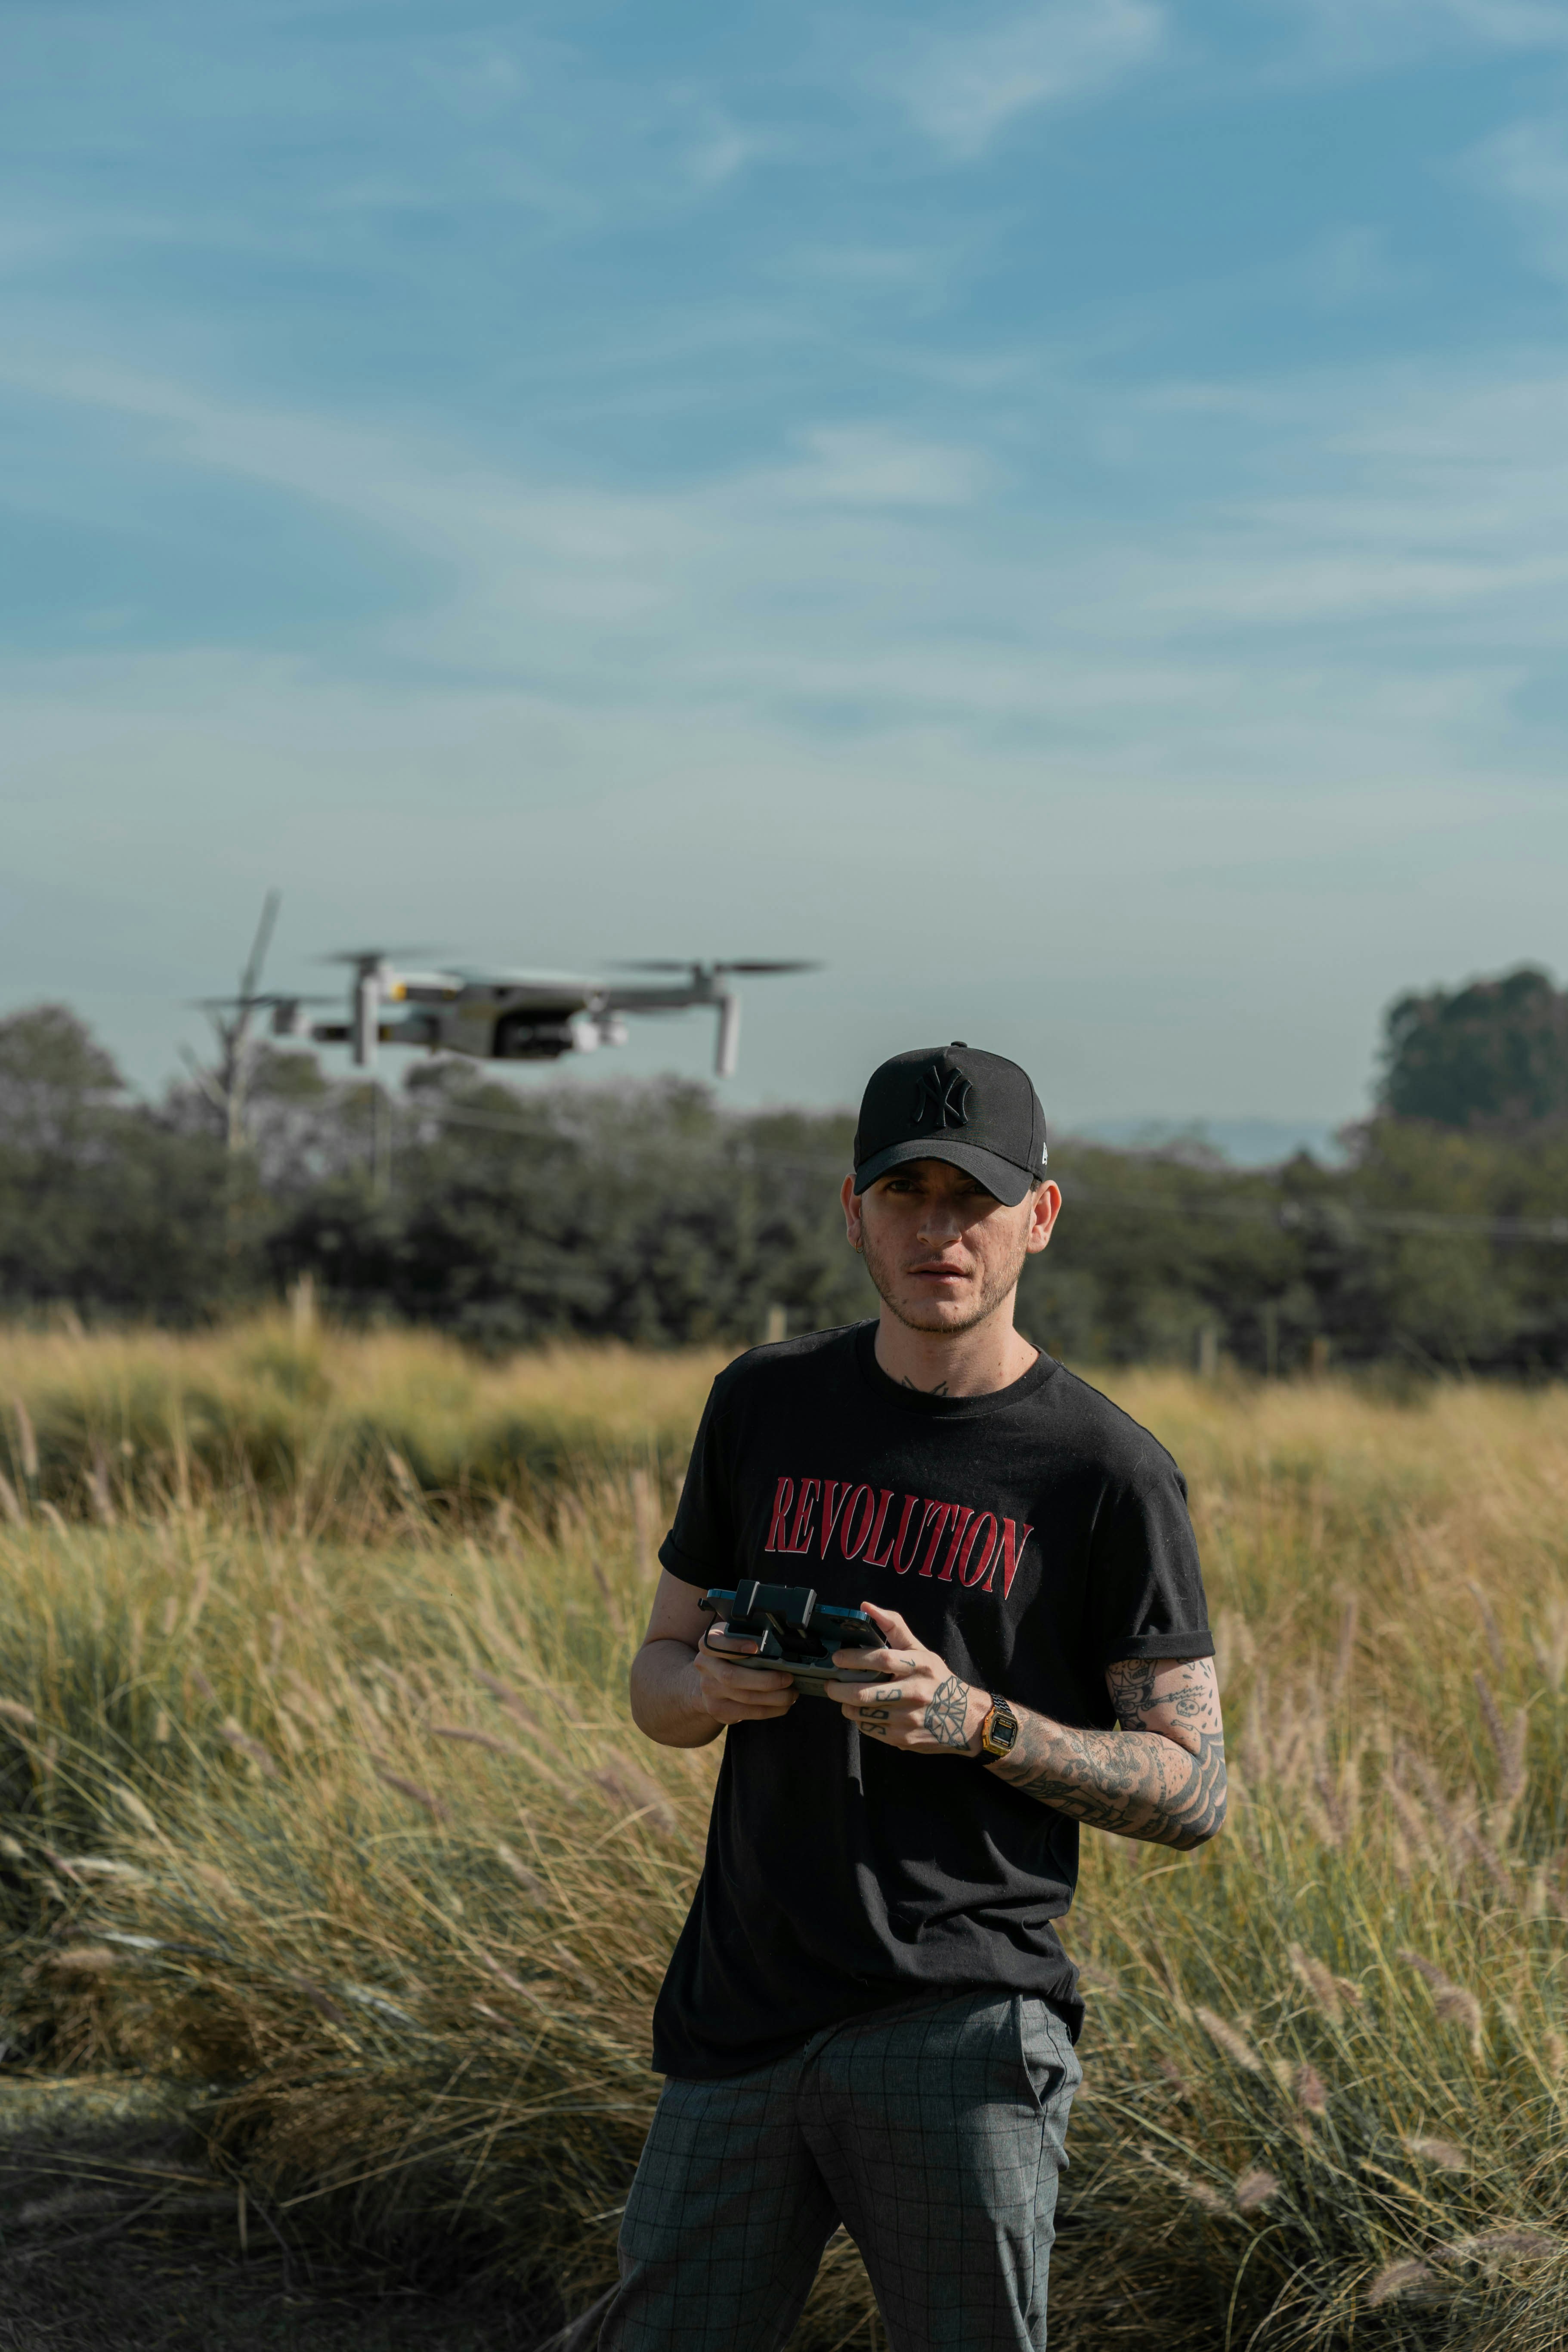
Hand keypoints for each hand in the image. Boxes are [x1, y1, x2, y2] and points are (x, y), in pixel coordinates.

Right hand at [691, 1622, 797, 1724]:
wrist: (708, 1682)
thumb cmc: (728, 1656)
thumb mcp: (731, 1640)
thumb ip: (745, 1637)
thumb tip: (778, 1643)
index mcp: (708, 1646)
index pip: (713, 1643)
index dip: (733, 1646)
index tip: (755, 1647)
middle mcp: (705, 1668)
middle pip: (732, 1676)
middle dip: (765, 1680)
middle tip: (788, 1678)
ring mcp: (710, 1692)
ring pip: (744, 1698)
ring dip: (774, 1698)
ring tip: (791, 1693)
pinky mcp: (719, 1710)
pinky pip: (748, 1713)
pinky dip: (770, 1710)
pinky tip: (783, 1705)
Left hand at [828, 1602, 986, 1753]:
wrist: (967, 1719)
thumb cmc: (938, 1680)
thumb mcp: (921, 1651)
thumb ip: (894, 1626)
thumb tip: (866, 1606)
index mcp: (921, 1666)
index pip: (882, 1659)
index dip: (855, 1658)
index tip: (837, 1658)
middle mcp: (916, 1692)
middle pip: (866, 1693)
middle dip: (840, 1689)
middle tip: (830, 1684)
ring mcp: (910, 1719)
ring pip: (864, 1714)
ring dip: (847, 1706)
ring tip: (844, 1698)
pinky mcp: (905, 1739)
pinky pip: (871, 1729)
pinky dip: (861, 1720)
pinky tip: (863, 1713)